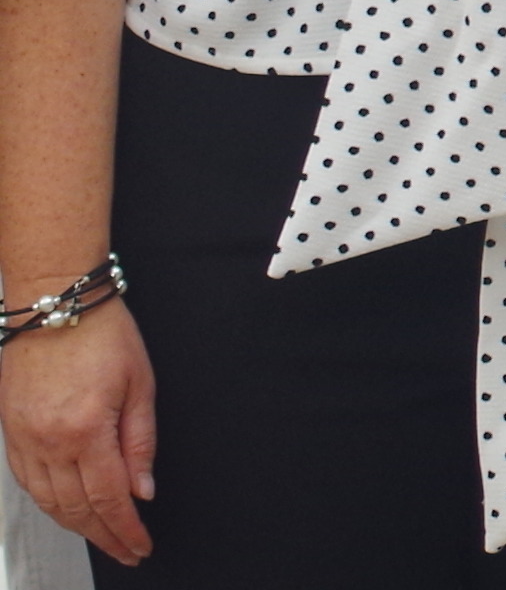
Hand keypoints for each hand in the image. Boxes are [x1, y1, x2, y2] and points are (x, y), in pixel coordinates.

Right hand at [2, 299, 154, 562]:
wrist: (54, 304)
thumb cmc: (102, 333)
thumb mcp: (140, 383)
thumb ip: (141, 442)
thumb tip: (143, 489)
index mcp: (86, 430)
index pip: (108, 498)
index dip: (125, 528)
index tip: (140, 545)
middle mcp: (48, 442)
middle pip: (76, 508)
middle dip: (104, 536)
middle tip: (126, 551)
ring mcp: (23, 440)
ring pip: (48, 502)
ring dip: (76, 526)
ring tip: (102, 537)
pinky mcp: (10, 434)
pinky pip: (27, 482)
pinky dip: (48, 504)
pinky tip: (65, 511)